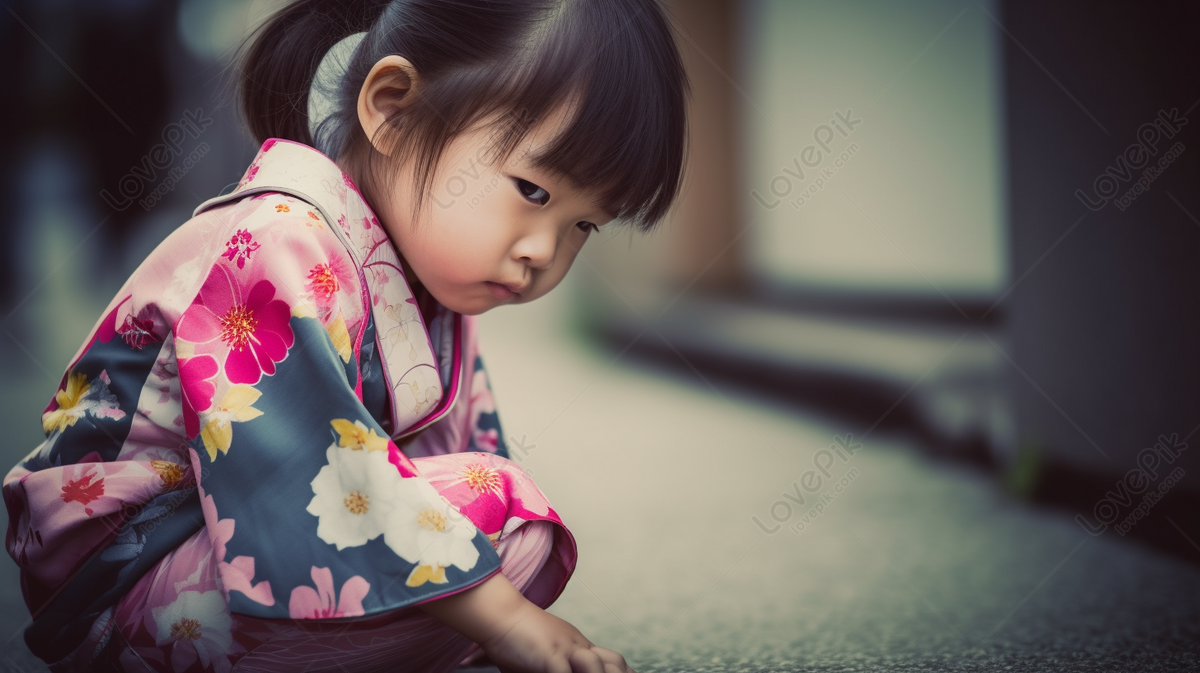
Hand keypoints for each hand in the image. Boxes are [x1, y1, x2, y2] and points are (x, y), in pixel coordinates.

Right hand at [416, 572, 635, 672]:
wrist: (497, 613)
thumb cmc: (512, 637)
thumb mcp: (539, 656)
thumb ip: (552, 667)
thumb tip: (558, 670)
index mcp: (577, 645)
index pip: (612, 661)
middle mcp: (577, 645)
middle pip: (614, 663)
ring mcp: (566, 649)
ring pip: (597, 668)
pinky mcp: (551, 654)